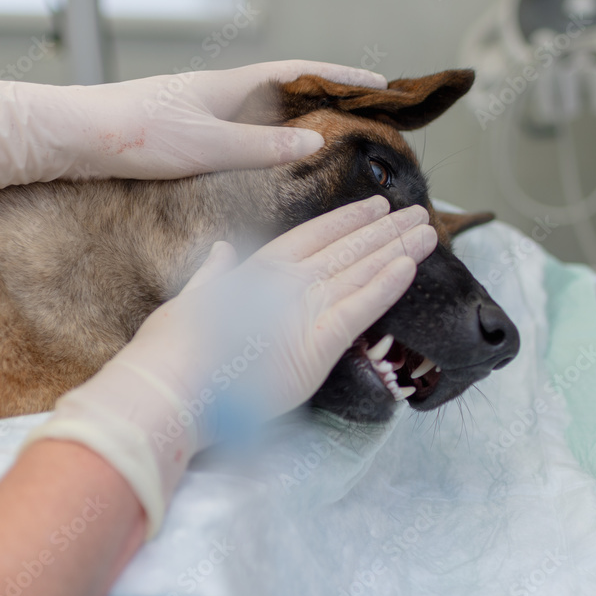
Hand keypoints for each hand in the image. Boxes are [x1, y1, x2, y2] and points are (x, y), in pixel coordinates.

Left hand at [0, 61, 386, 205]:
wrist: (73, 135)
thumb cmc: (134, 133)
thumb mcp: (207, 145)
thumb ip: (261, 147)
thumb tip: (312, 144)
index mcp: (231, 85)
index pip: (301, 73)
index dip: (342, 78)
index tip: (380, 83)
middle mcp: (222, 91)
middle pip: (289, 86)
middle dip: (330, 94)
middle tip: (367, 108)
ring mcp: (204, 108)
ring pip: (267, 106)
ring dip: (302, 114)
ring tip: (335, 130)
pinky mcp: (188, 128)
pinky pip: (246, 125)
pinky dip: (273, 133)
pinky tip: (275, 151)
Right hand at [22, 196, 436, 535]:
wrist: (169, 388)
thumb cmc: (173, 352)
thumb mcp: (192, 300)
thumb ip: (216, 275)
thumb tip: (224, 251)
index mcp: (257, 270)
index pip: (314, 237)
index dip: (348, 221)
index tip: (375, 207)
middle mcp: (286, 282)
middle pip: (347, 249)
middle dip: (384, 231)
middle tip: (417, 214)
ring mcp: (304, 309)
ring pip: (361, 271)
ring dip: (397, 249)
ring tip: (426, 231)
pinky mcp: (317, 344)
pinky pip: (362, 308)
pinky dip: (387, 285)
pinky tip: (411, 266)